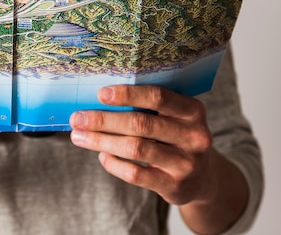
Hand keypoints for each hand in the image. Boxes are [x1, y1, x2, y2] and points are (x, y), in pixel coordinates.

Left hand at [69, 85, 214, 205]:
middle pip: (141, 124)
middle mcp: (194, 135)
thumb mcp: (173, 118)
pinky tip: (102, 155)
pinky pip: (136, 174)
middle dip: (104, 120)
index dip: (127, 94)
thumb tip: (98, 99)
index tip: (100, 94)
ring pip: (136, 148)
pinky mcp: (175, 186)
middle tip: (77, 118)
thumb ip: (147, 107)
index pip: (158, 97)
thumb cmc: (176, 137)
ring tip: (79, 136)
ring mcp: (186, 163)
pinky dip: (114, 164)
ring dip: (102, 141)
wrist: (203, 178)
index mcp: (193, 111)